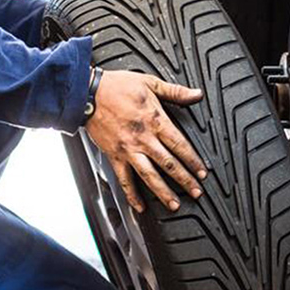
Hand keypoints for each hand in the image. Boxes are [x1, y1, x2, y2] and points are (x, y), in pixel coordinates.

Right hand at [85, 70, 206, 212]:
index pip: (180, 145)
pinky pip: (124, 179)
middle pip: (169, 164)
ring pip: (149, 176)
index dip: (193, 160)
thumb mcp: (150, 83)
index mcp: (155, 120)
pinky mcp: (114, 156)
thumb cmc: (116, 86)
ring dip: (163, 192)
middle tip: (196, 192)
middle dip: (185, 180)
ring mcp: (128, 150)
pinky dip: (131, 194)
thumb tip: (196, 94)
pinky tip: (139, 206)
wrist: (87, 93)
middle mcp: (144, 139)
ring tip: (174, 204)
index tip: (202, 172)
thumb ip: (175, 91)